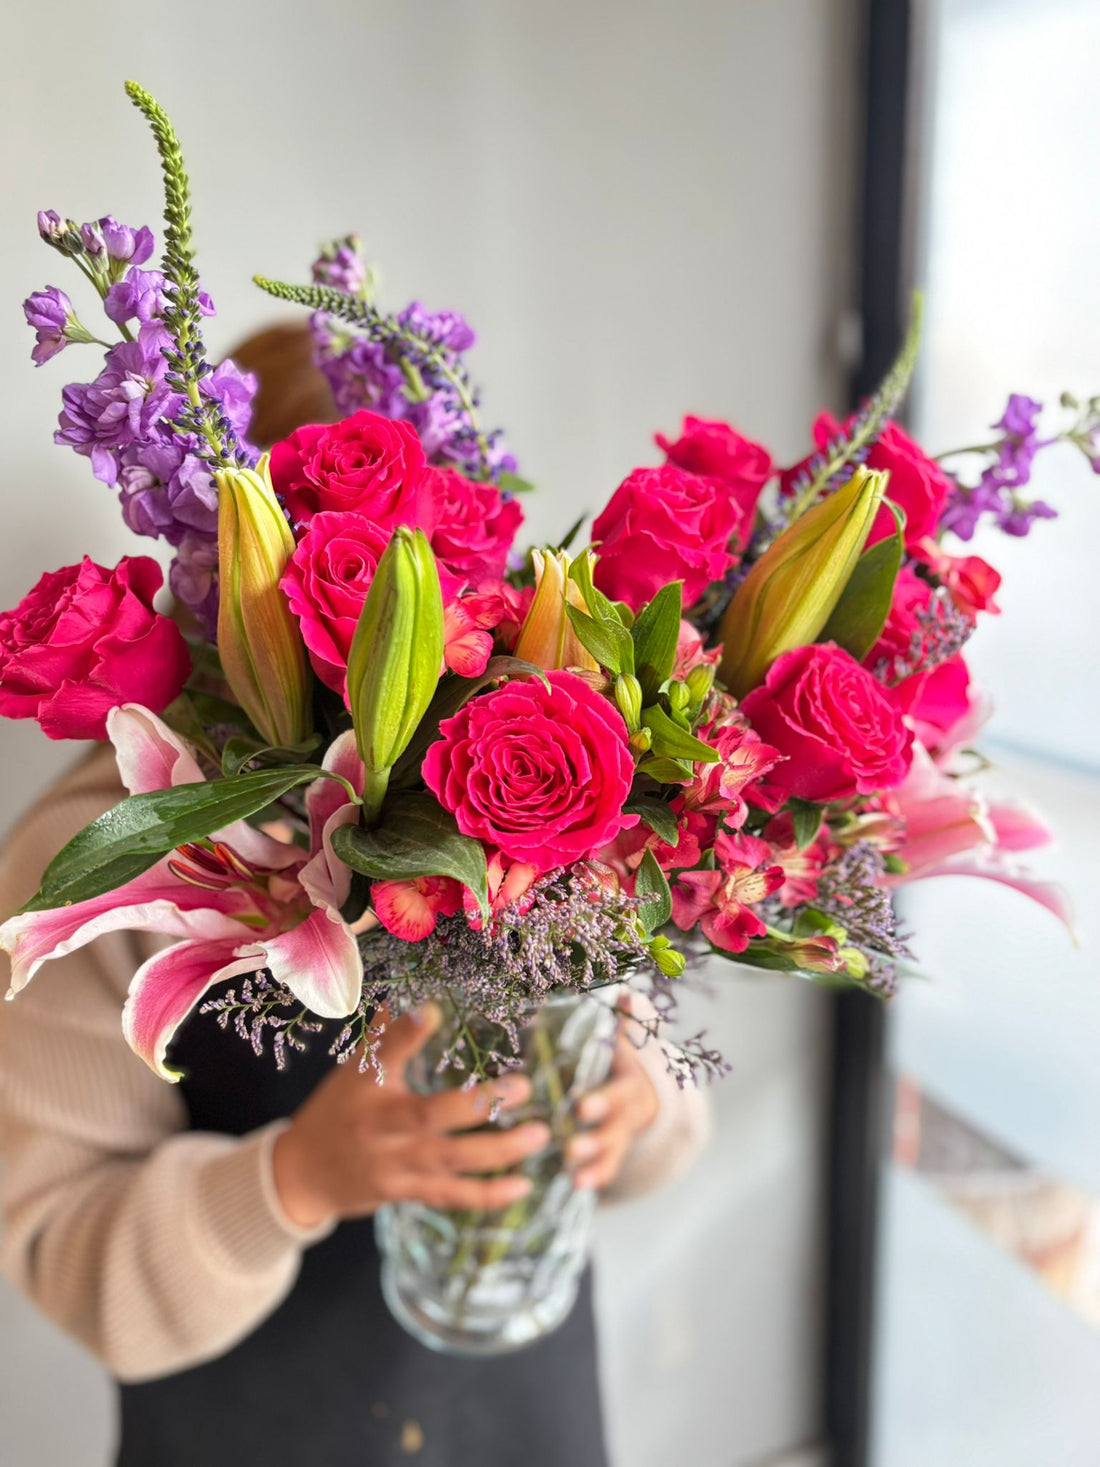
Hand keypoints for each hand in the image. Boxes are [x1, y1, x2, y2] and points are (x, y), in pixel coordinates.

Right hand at [272, 1005, 549, 1228]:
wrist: (302, 1177)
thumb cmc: (334, 1112)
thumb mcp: (352, 1072)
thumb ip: (385, 1038)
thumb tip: (419, 999)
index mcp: (365, 1090)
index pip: (384, 1056)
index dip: (406, 1035)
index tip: (433, 1011)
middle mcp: (380, 1129)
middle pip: (430, 1117)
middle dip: (480, 1105)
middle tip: (525, 1086)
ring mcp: (394, 1166)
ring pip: (450, 1161)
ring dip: (499, 1152)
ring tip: (540, 1134)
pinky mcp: (406, 1192)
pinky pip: (450, 1195)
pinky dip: (486, 1194)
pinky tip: (521, 1187)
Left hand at [566, 1016, 658, 1191]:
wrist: (641, 1095)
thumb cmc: (617, 1063)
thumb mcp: (623, 1041)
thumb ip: (623, 1020)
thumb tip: (625, 990)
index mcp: (627, 1084)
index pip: (618, 1093)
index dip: (601, 1101)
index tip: (579, 1108)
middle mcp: (626, 1114)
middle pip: (615, 1129)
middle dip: (595, 1139)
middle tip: (570, 1147)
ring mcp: (619, 1138)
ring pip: (610, 1153)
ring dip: (592, 1164)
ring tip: (572, 1173)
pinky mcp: (608, 1156)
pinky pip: (605, 1170)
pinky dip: (594, 1179)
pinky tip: (577, 1187)